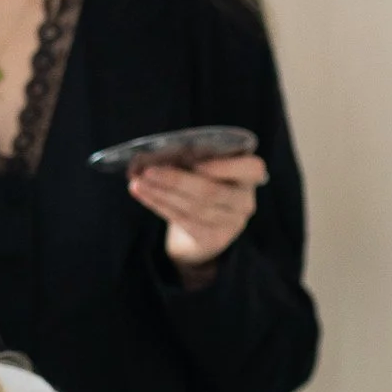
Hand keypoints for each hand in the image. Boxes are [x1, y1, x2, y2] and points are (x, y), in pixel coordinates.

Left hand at [128, 151, 265, 271]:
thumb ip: (196, 159)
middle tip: (149, 170)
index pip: (253, 168)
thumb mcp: (209, 169)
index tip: (196, 163)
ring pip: (193, 207)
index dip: (225, 167)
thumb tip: (161, 153)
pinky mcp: (212, 238)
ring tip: (139, 182)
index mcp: (250, 177)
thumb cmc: (205, 185)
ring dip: (162, 193)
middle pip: (212, 191)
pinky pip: (182, 219)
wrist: (206, 228)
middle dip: (177, 180)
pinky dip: (158, 204)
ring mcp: (231, 223)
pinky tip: (142, 193)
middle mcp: (245, 201)